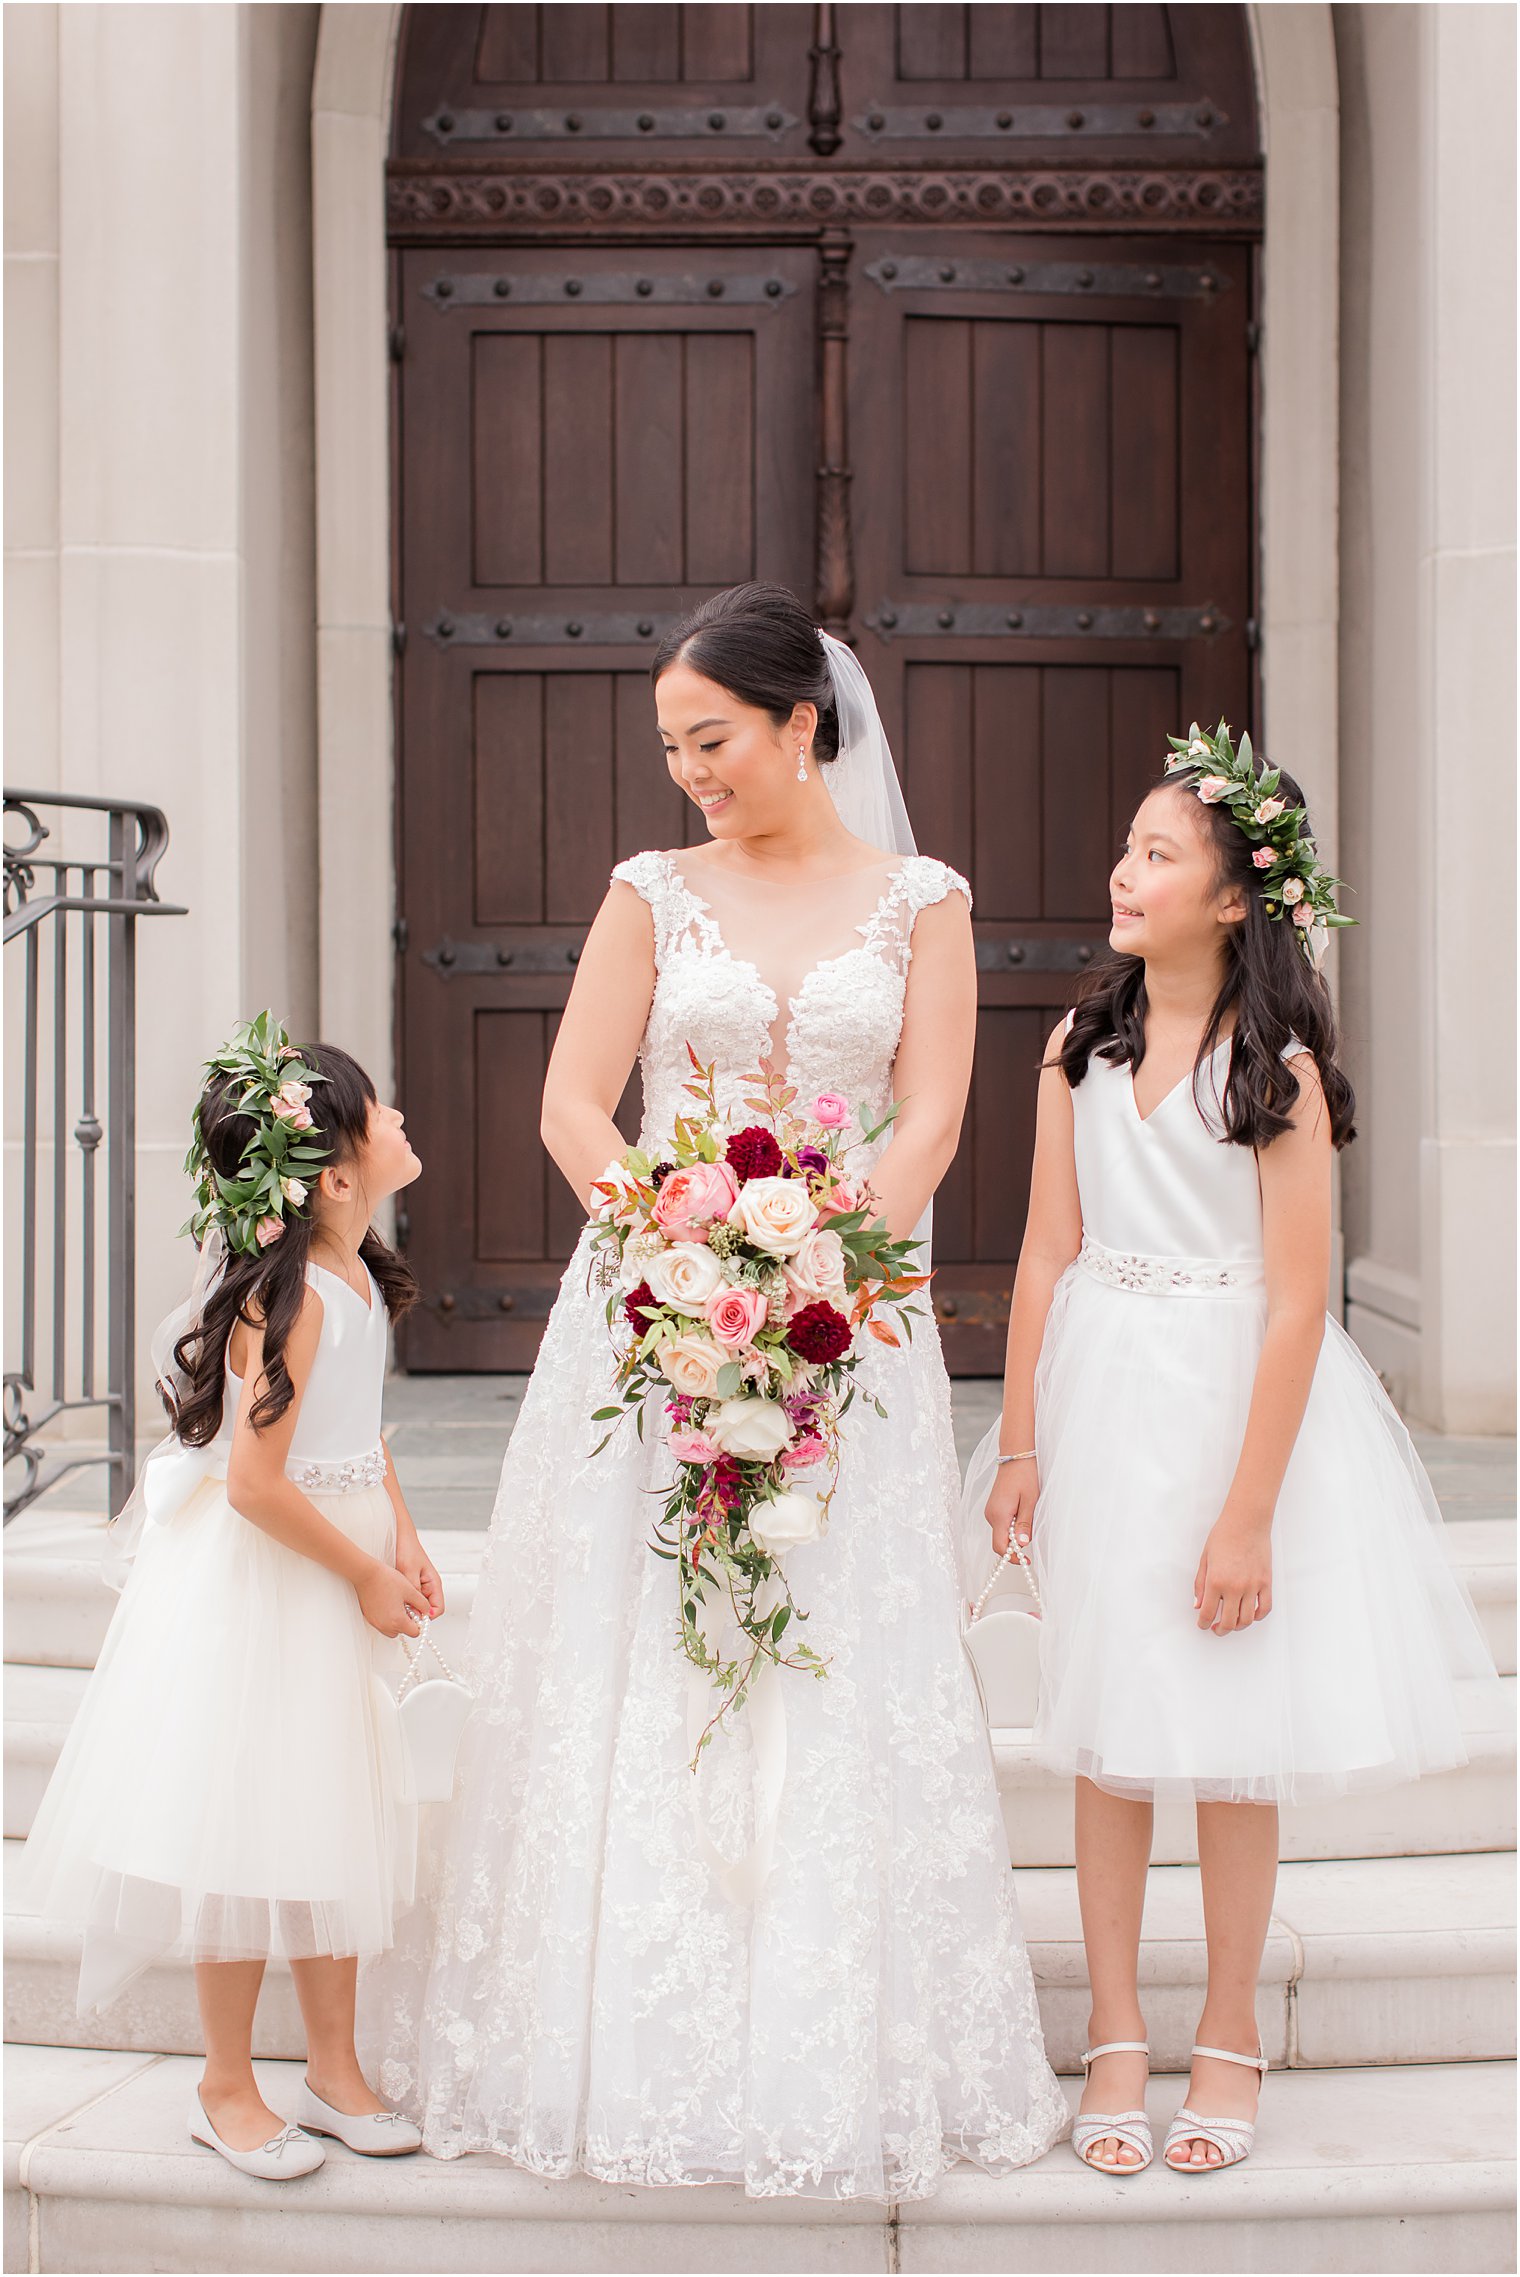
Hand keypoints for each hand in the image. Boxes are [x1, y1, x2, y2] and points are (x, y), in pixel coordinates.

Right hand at [357, 1559, 425, 1638]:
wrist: (367, 1574)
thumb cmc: (387, 1580)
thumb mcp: (411, 1591)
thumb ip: (422, 1604)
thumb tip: (427, 1611)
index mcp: (397, 1621)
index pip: (414, 1632)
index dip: (419, 1623)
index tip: (418, 1613)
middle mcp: (385, 1626)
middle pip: (403, 1632)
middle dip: (407, 1622)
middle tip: (408, 1607)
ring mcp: (376, 1623)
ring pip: (391, 1629)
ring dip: (397, 1621)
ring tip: (398, 1604)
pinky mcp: (369, 1617)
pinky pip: (382, 1624)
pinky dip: (387, 1618)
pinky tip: (389, 1603)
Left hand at [395, 1533, 443, 1618]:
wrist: (400, 1538)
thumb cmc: (407, 1550)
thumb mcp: (409, 1571)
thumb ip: (414, 1590)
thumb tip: (416, 1609)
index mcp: (434, 1583)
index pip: (438, 1608)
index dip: (428, 1617)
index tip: (415, 1620)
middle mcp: (428, 1587)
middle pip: (427, 1610)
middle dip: (416, 1614)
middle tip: (403, 1613)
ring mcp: (419, 1587)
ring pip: (417, 1606)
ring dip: (408, 1608)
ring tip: (396, 1605)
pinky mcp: (410, 1586)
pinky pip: (409, 1600)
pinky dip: (403, 1602)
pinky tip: (393, 1600)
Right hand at [985, 1456, 1039, 1558]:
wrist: (1016, 1456)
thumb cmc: (1025, 1475)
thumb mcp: (1030, 1501)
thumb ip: (1024, 1524)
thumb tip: (1021, 1543)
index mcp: (999, 1515)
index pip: (1000, 1546)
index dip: (1012, 1557)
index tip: (1026, 1560)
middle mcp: (990, 1515)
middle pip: (999, 1542)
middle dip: (1014, 1547)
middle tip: (1031, 1544)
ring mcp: (991, 1511)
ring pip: (1001, 1534)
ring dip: (1014, 1536)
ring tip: (1030, 1524)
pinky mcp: (994, 1508)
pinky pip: (1001, 1525)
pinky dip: (1011, 1528)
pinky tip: (1023, 1517)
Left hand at [1194, 1513, 1272, 1633]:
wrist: (1246, 1522)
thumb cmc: (1223, 1536)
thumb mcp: (1205, 1559)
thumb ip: (1200, 1585)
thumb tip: (1198, 1605)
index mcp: (1216, 1581)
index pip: (1208, 1613)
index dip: (1203, 1623)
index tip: (1203, 1624)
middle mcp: (1235, 1587)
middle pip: (1229, 1622)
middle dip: (1220, 1630)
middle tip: (1216, 1629)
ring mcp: (1253, 1586)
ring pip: (1247, 1619)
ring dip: (1238, 1626)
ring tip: (1232, 1623)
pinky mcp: (1266, 1583)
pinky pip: (1264, 1608)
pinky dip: (1257, 1616)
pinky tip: (1249, 1614)